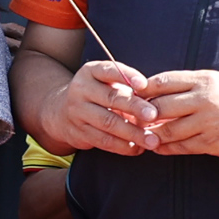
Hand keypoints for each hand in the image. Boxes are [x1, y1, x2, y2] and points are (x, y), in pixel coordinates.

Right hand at [41, 58, 159, 155]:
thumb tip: (156, 103)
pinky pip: (104, 141)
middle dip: (134, 107)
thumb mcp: (106, 82)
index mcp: (90, 72)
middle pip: (110, 98)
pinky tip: (138, 148)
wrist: (62, 112)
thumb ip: (127, 87)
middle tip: (153, 115)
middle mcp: (81, 90)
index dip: (127, 76)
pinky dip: (123, 146)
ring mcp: (77, 112)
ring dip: (133, 133)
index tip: (144, 84)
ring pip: (108, 123)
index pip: (109, 70)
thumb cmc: (97, 95)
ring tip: (152, 140)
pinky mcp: (79, 132)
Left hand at [133, 69, 218, 159]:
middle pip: (158, 106)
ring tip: (142, 136)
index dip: (141, 91)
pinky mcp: (214, 142)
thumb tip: (156, 92)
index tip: (130, 97)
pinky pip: (182, 147)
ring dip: (151, 134)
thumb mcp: (218, 82)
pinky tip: (159, 147)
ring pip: (167, 130)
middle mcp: (204, 99)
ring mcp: (208, 122)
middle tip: (130, 120)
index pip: (160, 82)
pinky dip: (167, 148)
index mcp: (203, 80)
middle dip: (141, 115)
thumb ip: (189, 86)